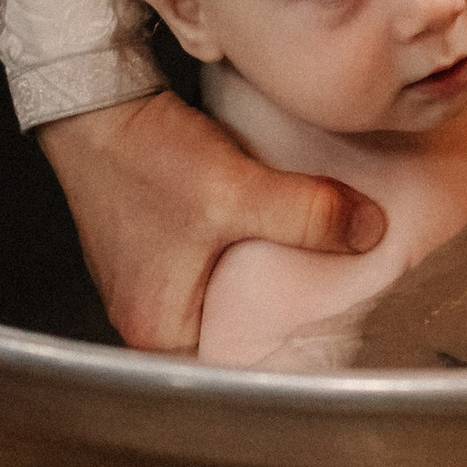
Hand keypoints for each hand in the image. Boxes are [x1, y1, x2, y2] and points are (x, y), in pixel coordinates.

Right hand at [36, 89, 384, 352]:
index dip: (285, 348)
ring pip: (223, 291)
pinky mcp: (154, 242)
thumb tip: (369, 231)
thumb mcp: (236, 190)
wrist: (97, 101)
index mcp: (159, 329)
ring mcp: (147, 279)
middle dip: (278, 310)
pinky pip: (211, 260)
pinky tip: (268, 225)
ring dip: (259, 272)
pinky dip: (240, 246)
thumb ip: (308, 214)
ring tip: (305, 258)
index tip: (329, 330)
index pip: (236, 365)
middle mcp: (146, 315)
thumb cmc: (142, 156)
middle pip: (232, 328)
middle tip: (328, 292)